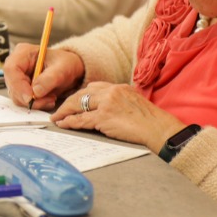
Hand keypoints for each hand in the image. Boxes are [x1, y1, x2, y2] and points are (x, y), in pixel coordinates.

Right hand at [1, 43, 85, 111]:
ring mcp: (17, 77)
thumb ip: (50, 78)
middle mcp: (16, 65)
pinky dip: (36, 104)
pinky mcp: (21, 88)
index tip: (30, 98)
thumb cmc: (65, 64)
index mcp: (23, 52)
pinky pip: (23, 101)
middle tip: (48, 100)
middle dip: (29, 97)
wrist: (69, 70)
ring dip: (34, 102)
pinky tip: (47, 99)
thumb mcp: (63, 68)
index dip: (18, 85)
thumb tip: (36, 91)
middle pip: (12, 84)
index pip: (11, 69)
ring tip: (51, 97)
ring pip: (16, 96)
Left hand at [49, 82, 185, 151]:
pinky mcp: (104, 117)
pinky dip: (69, 122)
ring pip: (78, 105)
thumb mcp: (134, 102)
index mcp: (118, 87)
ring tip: (56, 118)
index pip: (92, 87)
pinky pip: (81, 119)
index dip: (79, 94)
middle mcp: (111, 91)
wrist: (159, 128)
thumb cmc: (150, 121)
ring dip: (64, 112)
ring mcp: (107, 103)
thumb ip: (118, 101)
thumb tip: (104, 108)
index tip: (71, 101)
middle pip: (81, 94)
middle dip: (67, 102)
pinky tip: (63, 124)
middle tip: (58, 110)